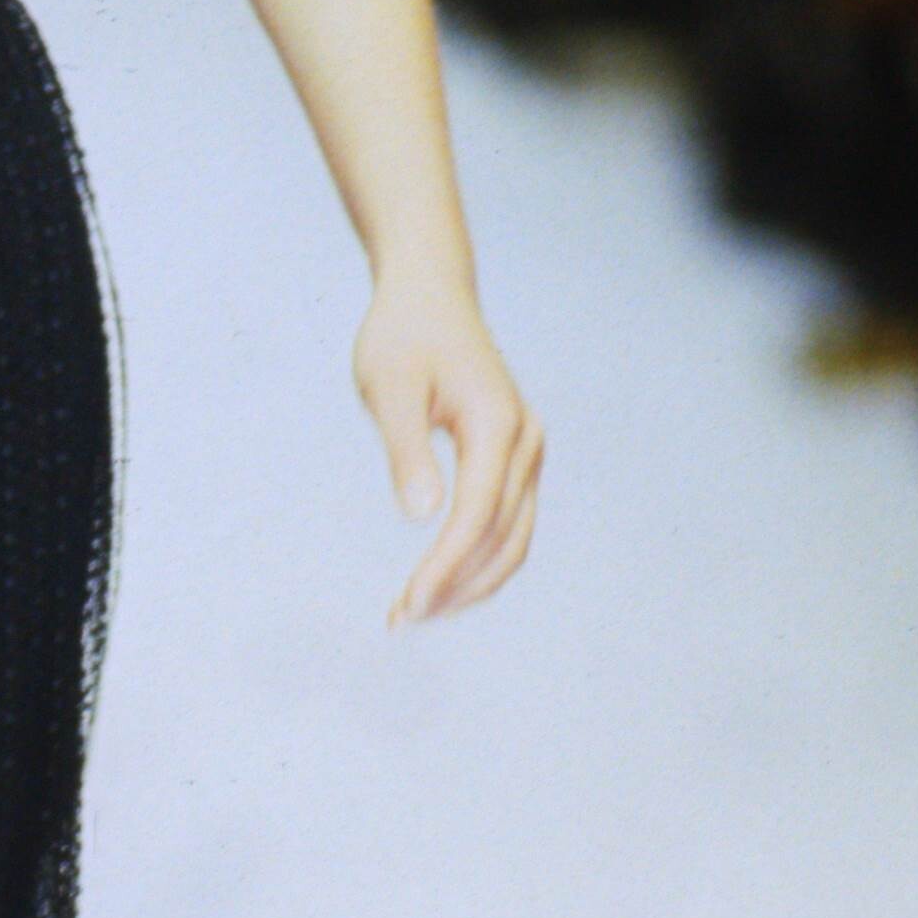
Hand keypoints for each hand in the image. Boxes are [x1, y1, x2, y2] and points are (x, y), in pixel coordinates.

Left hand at [354, 286, 542, 625]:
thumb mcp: (390, 386)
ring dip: (469, 584)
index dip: (445, 566)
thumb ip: (406, 449)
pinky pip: (506, 525)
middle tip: (400, 621)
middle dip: (456, 588)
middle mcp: (526, 442)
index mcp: (497, 423)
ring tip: (412, 613)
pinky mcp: (515, 460)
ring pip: (512, 540)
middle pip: (504, 538)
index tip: (408, 604)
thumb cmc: (403, 336)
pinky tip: (436, 583)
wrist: (430, 296)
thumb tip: (421, 515)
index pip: (477, 514)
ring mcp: (527, 453)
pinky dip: (476, 561)